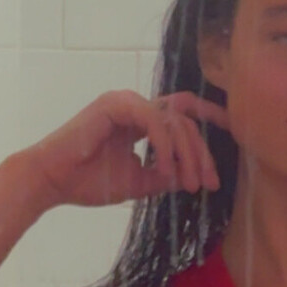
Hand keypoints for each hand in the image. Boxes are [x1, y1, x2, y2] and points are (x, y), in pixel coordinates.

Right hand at [24, 88, 229, 209]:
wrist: (52, 182)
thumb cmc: (88, 181)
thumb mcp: (138, 182)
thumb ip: (164, 175)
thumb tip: (190, 177)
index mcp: (141, 120)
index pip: (184, 114)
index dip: (211, 119)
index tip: (235, 135)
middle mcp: (136, 106)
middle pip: (186, 119)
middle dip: (202, 152)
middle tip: (208, 183)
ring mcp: (126, 102)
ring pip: (175, 120)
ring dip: (187, 154)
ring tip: (187, 183)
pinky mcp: (115, 105)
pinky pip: (155, 121)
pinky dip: (165, 146)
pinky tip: (165, 169)